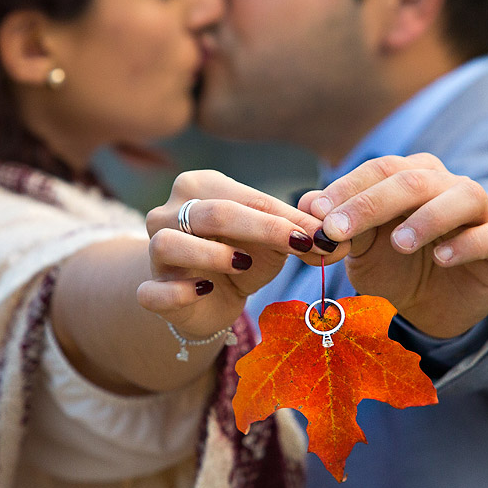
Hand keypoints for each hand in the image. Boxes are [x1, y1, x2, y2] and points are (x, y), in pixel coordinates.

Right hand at [137, 170, 334, 339]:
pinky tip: (205, 291)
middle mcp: (168, 212)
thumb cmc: (241, 257)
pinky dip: (178, 291)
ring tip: (243, 264)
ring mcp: (152, 251)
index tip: (322, 234)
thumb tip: (339, 242)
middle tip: (301, 245)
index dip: (286, 217)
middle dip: (262, 229)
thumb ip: (303, 236)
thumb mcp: (274, 243)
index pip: (246, 198)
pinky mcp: (149, 289)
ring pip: (168, 243)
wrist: (210, 299)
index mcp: (200, 187)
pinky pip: (152, 290)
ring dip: (210, 254)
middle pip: (212, 213)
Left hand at [300, 154, 487, 337]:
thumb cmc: (395, 266)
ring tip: (399, 242)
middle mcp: (445, 184)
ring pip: (463, 197)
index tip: (316, 212)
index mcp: (410, 176)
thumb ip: (340, 228)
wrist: (433, 305)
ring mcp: (477, 211)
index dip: (347, 188)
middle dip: (371, 203)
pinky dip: (468, 244)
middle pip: (412, 180)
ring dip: (427, 218)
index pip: (379, 170)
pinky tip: (442, 259)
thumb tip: (307, 207)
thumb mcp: (361, 250)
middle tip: (339, 229)